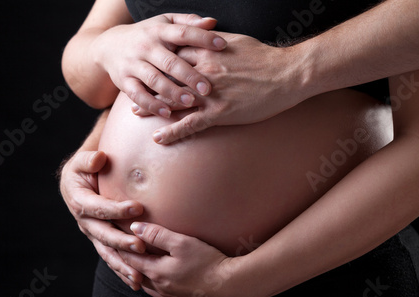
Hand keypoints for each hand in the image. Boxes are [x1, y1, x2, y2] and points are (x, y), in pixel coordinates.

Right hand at [59, 150, 146, 289]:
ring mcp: (93, 233)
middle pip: (103, 234)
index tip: (138, 208)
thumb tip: (99, 158)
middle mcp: (85, 221)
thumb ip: (88, 159)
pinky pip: (111, 257)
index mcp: (80, 201)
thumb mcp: (82, 161)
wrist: (80, 180)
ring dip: (122, 265)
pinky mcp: (101, 240)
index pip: (99, 208)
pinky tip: (136, 281)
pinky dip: (122, 270)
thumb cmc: (85, 168)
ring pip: (107, 252)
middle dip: (122, 242)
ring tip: (138, 276)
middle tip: (140, 246)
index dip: (116, 209)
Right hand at [93, 13, 227, 116]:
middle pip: (169, 62)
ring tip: (190, 102)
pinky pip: (138, 95)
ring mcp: (133, 64)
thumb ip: (188, 23)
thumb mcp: (164, 23)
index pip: (183, 33)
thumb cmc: (146, 35)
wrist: (108, 46)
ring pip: (154, 80)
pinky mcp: (124, 81)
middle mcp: (145, 47)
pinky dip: (151, 105)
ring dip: (172, 92)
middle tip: (208, 88)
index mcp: (159, 31)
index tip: (222, 47)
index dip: (203, 38)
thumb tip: (212, 23)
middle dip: (189, 75)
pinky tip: (166, 113)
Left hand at [119, 222, 242, 296]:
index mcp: (156, 272)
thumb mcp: (182, 242)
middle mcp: (158, 287)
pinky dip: (147, 283)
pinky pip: (155, 293)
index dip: (120, 246)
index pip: (129, 258)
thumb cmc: (208, 261)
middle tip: (115, 249)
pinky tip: (151, 279)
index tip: (113, 235)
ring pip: (143, 285)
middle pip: (132, 274)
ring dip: (134, 273)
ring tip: (129, 263)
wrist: (230, 286)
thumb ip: (157, 234)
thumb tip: (135, 228)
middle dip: (123, 261)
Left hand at [142, 32, 306, 143]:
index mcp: (207, 52)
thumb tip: (202, 36)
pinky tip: (158, 138)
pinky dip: (172, 132)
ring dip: (153, 107)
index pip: (173, 55)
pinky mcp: (219, 113)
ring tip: (135, 111)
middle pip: (167, 77)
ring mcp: (209, 93)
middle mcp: (203, 71)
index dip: (156, 60)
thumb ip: (214, 40)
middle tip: (130, 88)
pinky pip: (189, 124)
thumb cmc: (264, 57)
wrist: (288, 74)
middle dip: (148, 83)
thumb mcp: (236, 41)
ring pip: (173, 101)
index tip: (144, 64)